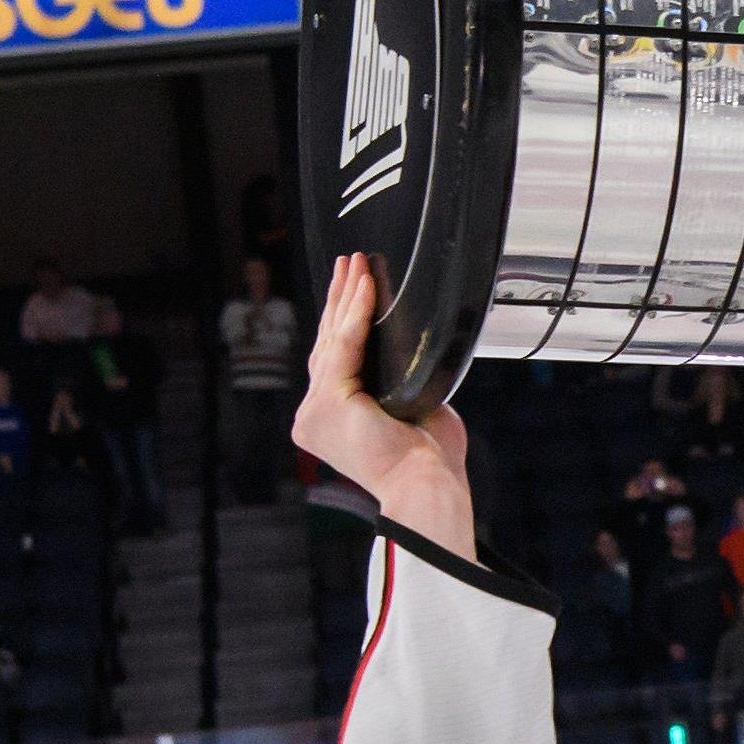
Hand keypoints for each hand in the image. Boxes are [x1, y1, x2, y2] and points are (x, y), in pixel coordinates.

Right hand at [293, 252, 474, 558]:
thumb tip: (410, 350)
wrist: (427, 481)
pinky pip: (344, 345)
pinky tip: (365, 285)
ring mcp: (315, 410)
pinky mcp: (328, 403)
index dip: (343, 318)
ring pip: (333, 340)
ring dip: (346, 296)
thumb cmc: (429, 456)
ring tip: (354, 262)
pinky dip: (356, 312)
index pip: (335, 358)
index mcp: (331, 419)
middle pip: (327, 343)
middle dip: (339, 298)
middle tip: (348, 262)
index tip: (354, 284)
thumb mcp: (411, 407)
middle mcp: (314, 415)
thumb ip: (400, 379)